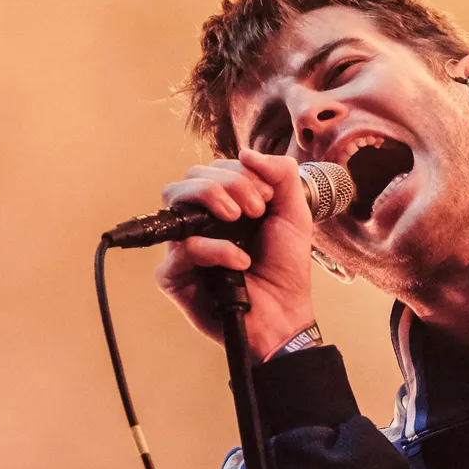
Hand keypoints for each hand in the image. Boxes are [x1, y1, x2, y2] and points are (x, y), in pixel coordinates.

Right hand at [155, 149, 317, 359]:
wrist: (285, 316)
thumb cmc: (285, 270)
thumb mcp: (294, 214)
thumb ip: (281, 175)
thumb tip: (246, 152)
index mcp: (223, 206)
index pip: (213, 169)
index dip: (240, 173)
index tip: (268, 197)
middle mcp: (199, 222)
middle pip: (189, 178)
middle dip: (228, 182)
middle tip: (256, 208)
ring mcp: (184, 247)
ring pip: (174, 200)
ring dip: (211, 198)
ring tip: (239, 219)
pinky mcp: (175, 276)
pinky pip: (182, 249)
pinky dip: (214, 250)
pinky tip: (241, 262)